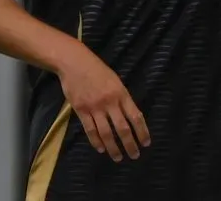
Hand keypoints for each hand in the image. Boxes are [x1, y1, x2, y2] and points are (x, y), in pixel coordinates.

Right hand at [56, 45, 149, 161]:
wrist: (74, 62)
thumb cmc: (97, 70)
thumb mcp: (115, 80)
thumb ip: (122, 98)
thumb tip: (130, 117)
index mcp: (121, 93)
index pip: (135, 116)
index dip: (142, 131)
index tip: (146, 143)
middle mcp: (110, 102)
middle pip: (122, 128)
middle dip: (130, 144)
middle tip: (134, 155)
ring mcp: (94, 107)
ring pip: (106, 133)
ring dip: (113, 148)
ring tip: (118, 157)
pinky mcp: (81, 110)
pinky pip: (90, 130)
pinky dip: (96, 141)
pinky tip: (101, 149)